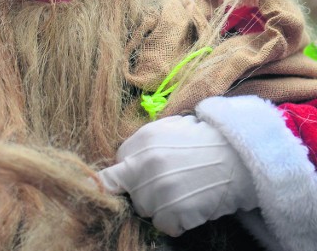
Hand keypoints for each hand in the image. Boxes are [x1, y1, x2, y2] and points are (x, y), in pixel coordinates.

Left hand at [98, 115, 257, 236]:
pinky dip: (177, 221)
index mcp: (142, 142)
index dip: (129, 175)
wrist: (241, 157)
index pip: (114, 169)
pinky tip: (192, 206)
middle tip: (170, 184)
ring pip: (144, 210)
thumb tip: (123, 162)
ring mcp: (158, 190)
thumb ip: (143, 144)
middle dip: (144, 191)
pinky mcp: (173, 212)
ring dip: (160, 206)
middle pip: (129, 191)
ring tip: (183, 193)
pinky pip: (164, 225)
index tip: (138, 178)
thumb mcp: (170, 129)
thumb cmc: (207, 141)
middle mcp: (144, 165)